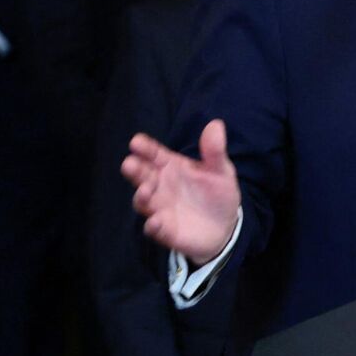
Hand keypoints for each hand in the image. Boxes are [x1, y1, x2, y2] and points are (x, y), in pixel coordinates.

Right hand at [122, 121, 240, 261]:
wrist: (226, 227)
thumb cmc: (218, 193)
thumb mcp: (221, 170)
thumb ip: (215, 150)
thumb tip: (216, 124)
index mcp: (172, 167)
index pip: (154, 154)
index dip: (145, 148)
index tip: (136, 141)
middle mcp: (161, 186)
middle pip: (142, 176)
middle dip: (134, 170)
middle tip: (129, 164)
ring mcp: (161, 209)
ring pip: (143, 202)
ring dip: (141, 196)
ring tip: (145, 189)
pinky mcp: (166, 231)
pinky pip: (154, 229)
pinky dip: (153, 226)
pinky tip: (156, 221)